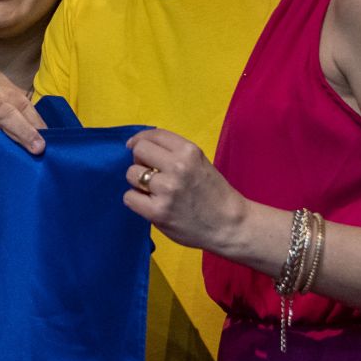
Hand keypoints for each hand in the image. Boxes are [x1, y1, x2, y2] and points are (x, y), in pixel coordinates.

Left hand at [123, 128, 249, 252]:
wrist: (231, 225)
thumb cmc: (214, 194)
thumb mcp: (199, 163)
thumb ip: (173, 153)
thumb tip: (137, 146)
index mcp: (189, 152)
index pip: (153, 135)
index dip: (140, 140)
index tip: (134, 146)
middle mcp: (178, 167)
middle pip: (139, 151)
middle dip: (139, 161)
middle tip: (149, 173)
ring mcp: (167, 189)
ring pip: (131, 174)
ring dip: (138, 182)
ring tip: (153, 192)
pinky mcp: (158, 211)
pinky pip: (129, 197)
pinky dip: (136, 201)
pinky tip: (150, 205)